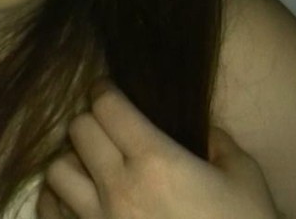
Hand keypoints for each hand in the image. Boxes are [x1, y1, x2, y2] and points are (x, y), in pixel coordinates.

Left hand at [37, 81, 280, 218]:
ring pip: (56, 171)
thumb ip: (220, 145)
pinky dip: (55, 199)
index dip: (104, 91)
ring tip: (88, 165)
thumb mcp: (246, 181)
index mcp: (156, 161)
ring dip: (71, 161)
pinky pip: (49, 213)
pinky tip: (72, 198)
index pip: (107, 106)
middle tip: (104, 127)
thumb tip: (204, 131)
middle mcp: (118, 187)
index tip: (107, 90)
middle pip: (78, 130)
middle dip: (90, 121)